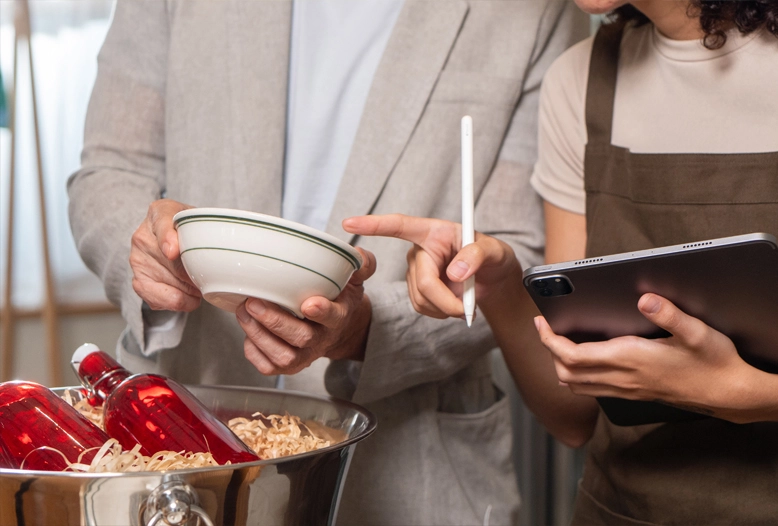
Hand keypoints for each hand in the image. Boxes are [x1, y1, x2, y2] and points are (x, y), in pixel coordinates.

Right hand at [129, 199, 201, 311]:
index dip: (168, 238)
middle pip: (173, 263)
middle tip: (212, 276)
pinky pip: (158, 299)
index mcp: (159, 212)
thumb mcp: (200, 220)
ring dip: (192, 289)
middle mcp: (143, 235)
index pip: (162, 223)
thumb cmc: (189, 230)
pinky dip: (179, 302)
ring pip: (171, 283)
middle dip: (196, 274)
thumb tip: (221, 254)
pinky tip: (189, 297)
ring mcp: (138, 259)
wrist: (169, 240)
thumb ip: (209, 228)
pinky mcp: (138, 281)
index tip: (173, 251)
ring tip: (201, 284)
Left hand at [236, 248, 376, 374]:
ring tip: (244, 311)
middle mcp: (322, 339)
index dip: (321, 312)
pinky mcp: (287, 366)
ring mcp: (304, 355)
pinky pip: (268, 366)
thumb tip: (358, 254)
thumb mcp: (354, 280)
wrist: (337, 330)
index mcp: (339, 317)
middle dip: (275, 321)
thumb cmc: (339, 301)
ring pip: (282, 355)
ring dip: (259, 335)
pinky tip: (248, 331)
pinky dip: (253, 351)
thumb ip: (362, 264)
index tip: (308, 304)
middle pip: (301, 338)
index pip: (333, 317)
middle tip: (253, 302)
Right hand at [342, 214, 520, 319]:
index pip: (399, 225)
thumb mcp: (494, 251)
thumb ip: (477, 256)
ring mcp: (415, 272)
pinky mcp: (417, 290)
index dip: (373, 224)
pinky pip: (422, 308)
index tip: (349, 222)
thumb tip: (455, 273)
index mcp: (432, 232)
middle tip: (468, 310)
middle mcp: (419, 250)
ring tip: (465, 302)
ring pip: (421, 299)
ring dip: (445, 308)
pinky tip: (452, 305)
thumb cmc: (493, 257)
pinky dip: (440, 313)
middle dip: (445, 301)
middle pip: (422, 281)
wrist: (492, 279)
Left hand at [535, 293, 774, 422]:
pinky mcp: (633, 394)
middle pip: (566, 372)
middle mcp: (622, 377)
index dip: (550, 340)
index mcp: (630, 359)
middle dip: (549, 351)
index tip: (541, 323)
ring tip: (557, 342)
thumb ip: (669, 314)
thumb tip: (644, 298)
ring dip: (560, 365)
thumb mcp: (698, 332)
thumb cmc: (713, 363)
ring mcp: (626, 389)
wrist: (728, 394)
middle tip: (545, 328)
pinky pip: (593, 389)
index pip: (573, 355)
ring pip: (577, 385)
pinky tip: (582, 361)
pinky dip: (577, 376)